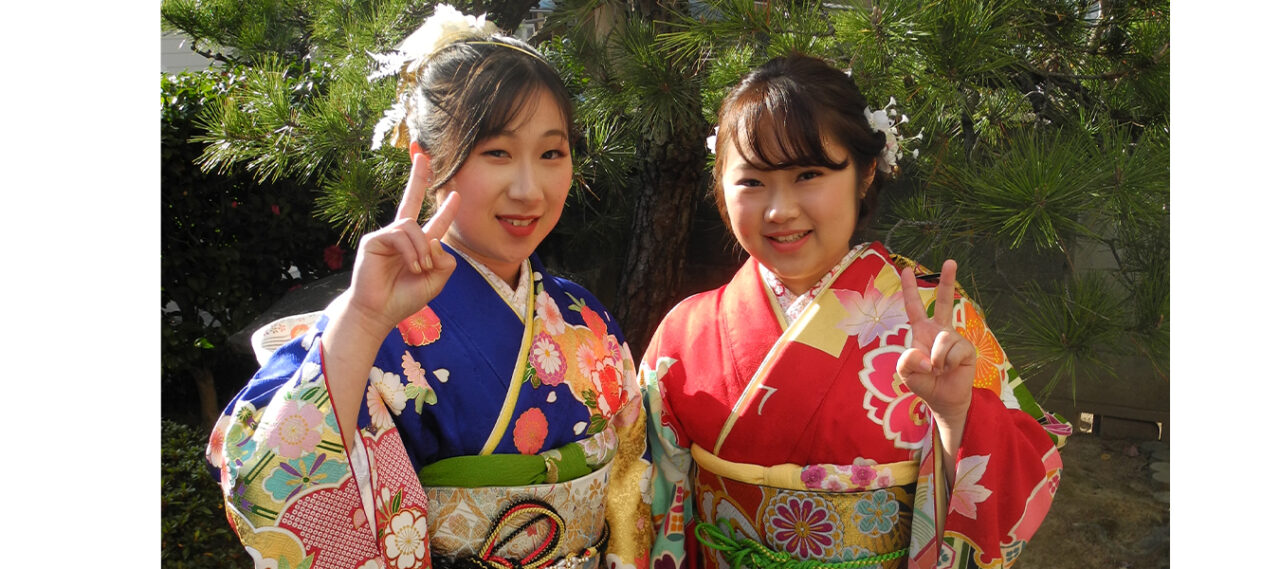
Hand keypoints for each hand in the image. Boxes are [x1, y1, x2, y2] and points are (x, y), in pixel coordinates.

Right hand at [341, 153, 460, 337]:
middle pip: (412, 200)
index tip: (456, 194)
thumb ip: (445, 261)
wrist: (379, 312)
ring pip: (413, 227)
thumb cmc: (405, 298)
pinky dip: (411, 251)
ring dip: (422, 250)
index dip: (446, 210)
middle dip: (418, 178)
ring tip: (419, 270)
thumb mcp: (436, 281)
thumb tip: (434, 240)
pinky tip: (411, 266)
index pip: (434, 223)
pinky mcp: (374, 240)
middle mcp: (402, 237)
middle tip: (423, 156)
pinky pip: (400, 234)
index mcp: (418, 246)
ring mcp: (387, 236)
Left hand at [896, 259, 974, 425]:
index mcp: (921, 331)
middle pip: (944, 302)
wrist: (944, 398)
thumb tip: (926, 356)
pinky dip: (947, 363)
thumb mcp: (905, 372)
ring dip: (936, 360)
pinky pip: (953, 351)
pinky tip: (949, 369)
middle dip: (947, 281)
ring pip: (942, 340)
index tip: (906, 270)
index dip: (909, 290)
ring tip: (938, 369)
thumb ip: (907, 361)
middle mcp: (939, 330)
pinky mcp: (967, 348)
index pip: (914, 307)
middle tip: (951, 261)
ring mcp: (954, 337)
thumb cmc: (924, 382)